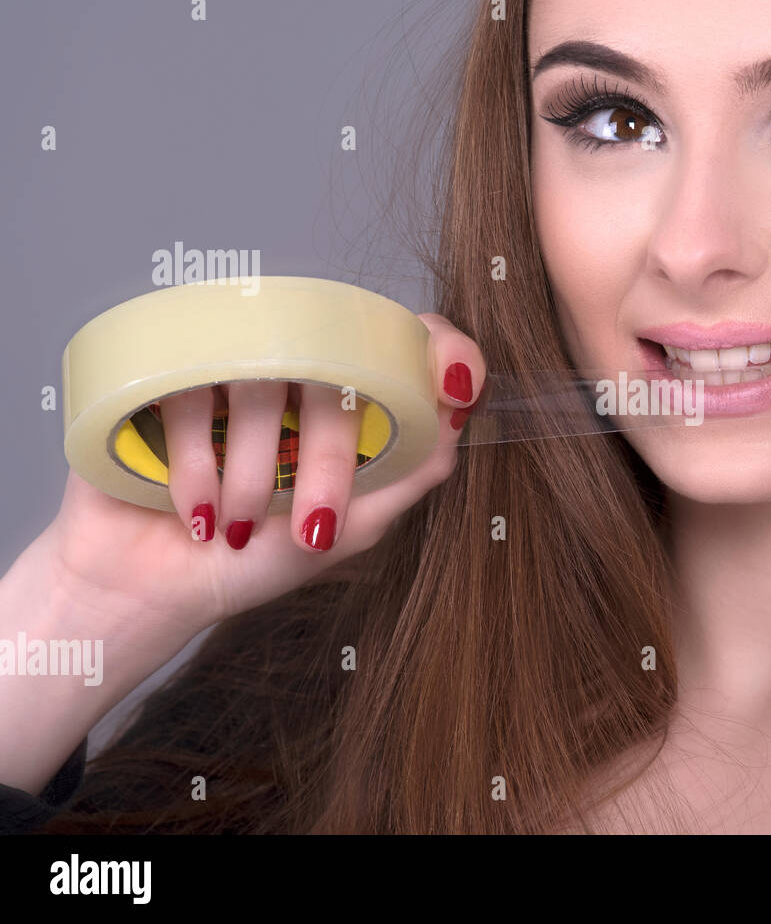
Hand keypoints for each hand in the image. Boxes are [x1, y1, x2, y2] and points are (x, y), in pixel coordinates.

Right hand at [44, 312, 483, 640]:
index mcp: (349, 405)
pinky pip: (195, 391)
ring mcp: (234, 370)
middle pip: (338, 373)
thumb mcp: (353, 528)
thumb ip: (413, 473)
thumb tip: (460, 412)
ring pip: (265, 381)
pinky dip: (198, 465)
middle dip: (327, 465)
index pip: (405, 342)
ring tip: (236, 528)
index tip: (455, 385)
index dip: (440, 349)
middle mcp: (298, 376)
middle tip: (312, 529)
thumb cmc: (255, 561)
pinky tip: (195, 511)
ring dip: (253, 475)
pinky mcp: (167, 374)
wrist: (149, 589)